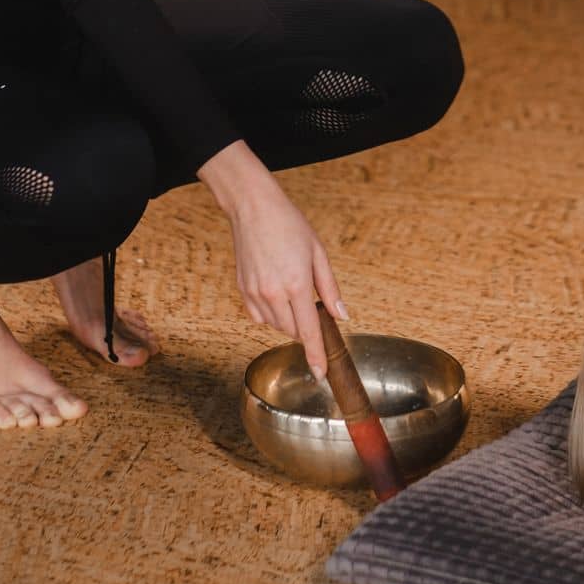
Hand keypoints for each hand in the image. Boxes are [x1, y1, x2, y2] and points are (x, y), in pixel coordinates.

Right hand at [227, 171, 348, 381]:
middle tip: (309, 301)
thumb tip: (341, 316)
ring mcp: (255, 293)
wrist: (253, 208)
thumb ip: (329, 288)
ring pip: (275, 326)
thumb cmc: (289, 224)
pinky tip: (275, 294)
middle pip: (292, 331)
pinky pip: (259, 317)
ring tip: (291, 289)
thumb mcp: (318, 252)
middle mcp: (273, 293)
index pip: (308, 332)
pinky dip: (270, 314)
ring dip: (288, 320)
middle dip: (304, 327)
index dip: (315, 356)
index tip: (320, 375)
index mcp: (296, 284)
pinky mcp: (243, 290)